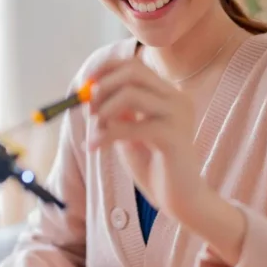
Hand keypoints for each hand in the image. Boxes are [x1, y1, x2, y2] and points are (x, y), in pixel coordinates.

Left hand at [86, 58, 207, 225]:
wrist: (182, 201)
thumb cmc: (156, 169)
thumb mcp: (130, 134)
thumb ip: (117, 113)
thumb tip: (90, 94)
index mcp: (169, 95)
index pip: (134, 65)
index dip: (105, 70)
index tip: (84, 84)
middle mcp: (177, 99)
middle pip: (133, 72)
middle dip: (103, 86)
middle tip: (88, 109)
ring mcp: (177, 115)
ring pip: (130, 94)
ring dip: (103, 112)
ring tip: (94, 133)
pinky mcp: (172, 136)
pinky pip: (129, 126)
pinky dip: (105, 135)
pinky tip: (94, 148)